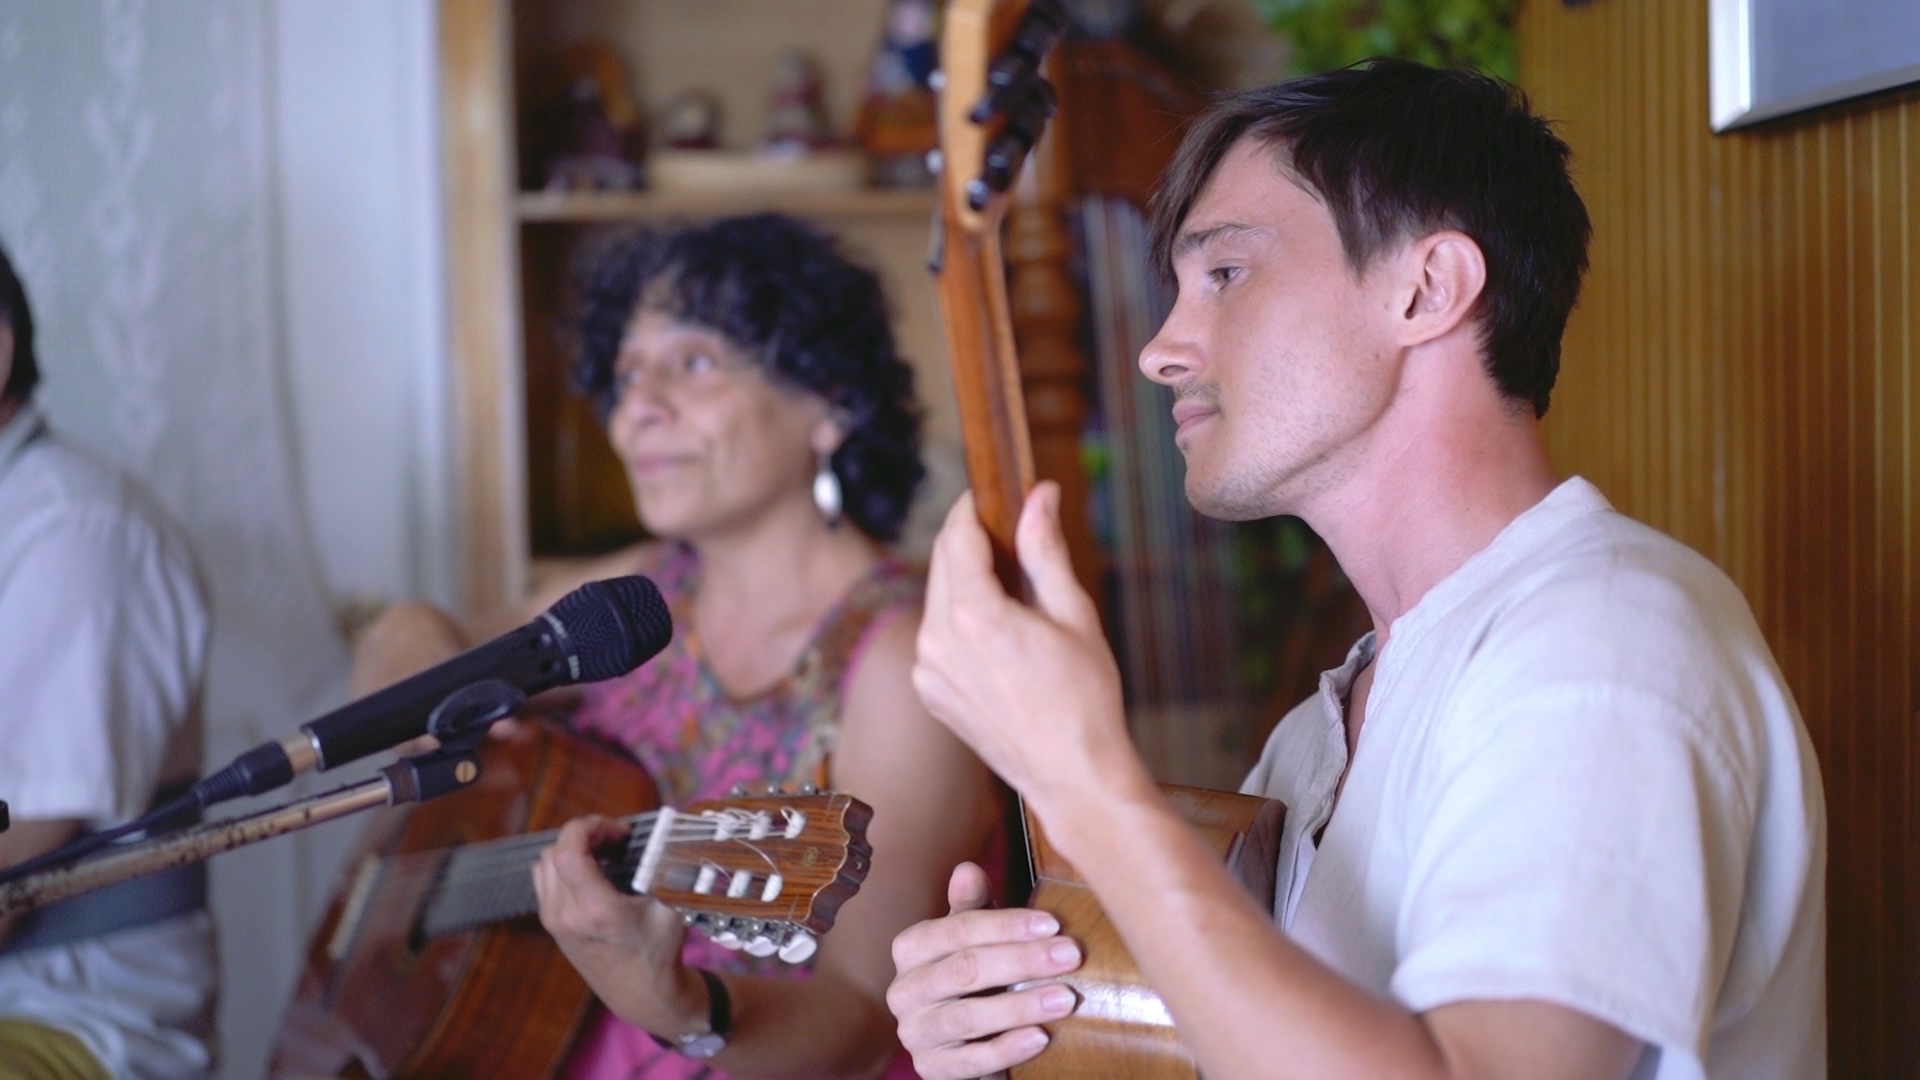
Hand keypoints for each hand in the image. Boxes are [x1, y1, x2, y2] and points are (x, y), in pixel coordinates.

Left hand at [533, 814, 704, 1034]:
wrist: (641, 994)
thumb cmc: (659, 951)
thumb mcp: (671, 907)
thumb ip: (666, 870)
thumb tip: (667, 834)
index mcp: (595, 909)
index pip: (568, 850)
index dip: (590, 826)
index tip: (618, 831)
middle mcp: (565, 915)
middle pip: (554, 851)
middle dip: (585, 835)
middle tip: (616, 840)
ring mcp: (554, 922)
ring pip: (545, 864)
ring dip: (572, 850)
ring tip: (603, 853)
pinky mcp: (552, 925)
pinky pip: (545, 880)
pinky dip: (564, 866)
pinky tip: (593, 871)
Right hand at [887, 863, 1082, 1079]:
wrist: (965, 1040)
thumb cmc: (974, 977)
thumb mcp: (972, 938)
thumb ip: (971, 906)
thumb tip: (967, 869)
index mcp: (911, 948)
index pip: (957, 930)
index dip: (1006, 925)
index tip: (1053, 924)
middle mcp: (904, 990)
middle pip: (965, 970)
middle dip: (1022, 961)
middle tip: (1070, 956)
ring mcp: (915, 1033)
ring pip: (967, 1017)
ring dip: (1021, 1007)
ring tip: (1065, 998)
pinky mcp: (931, 1068)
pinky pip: (970, 1062)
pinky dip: (1007, 1049)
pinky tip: (1041, 1037)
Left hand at [911, 484, 1130, 807]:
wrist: (1072, 775)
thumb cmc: (1085, 700)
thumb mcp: (1073, 615)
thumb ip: (1046, 551)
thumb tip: (1038, 495)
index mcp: (974, 616)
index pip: (956, 536)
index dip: (971, 508)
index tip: (989, 495)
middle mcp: (938, 642)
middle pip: (941, 563)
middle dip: (968, 540)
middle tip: (1006, 533)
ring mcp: (928, 671)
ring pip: (936, 600)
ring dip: (963, 582)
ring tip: (1010, 590)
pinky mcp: (930, 692)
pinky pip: (936, 638)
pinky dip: (959, 622)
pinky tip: (998, 635)